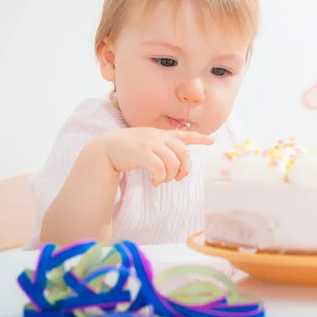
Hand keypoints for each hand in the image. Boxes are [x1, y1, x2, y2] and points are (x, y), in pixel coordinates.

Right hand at [95, 127, 214, 185]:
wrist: (104, 149)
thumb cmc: (126, 150)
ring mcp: (151, 144)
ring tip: (161, 181)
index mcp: (160, 134)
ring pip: (173, 163)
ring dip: (170, 176)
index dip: (199, 138)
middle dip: (185, 168)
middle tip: (178, 179)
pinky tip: (155, 182)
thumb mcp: (146, 143)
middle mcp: (158, 137)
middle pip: (183, 153)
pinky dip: (160, 178)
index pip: (184, 134)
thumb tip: (177, 161)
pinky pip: (160, 169)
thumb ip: (161, 147)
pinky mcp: (142, 154)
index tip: (211, 141)